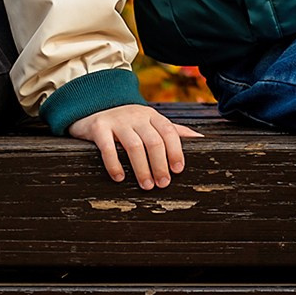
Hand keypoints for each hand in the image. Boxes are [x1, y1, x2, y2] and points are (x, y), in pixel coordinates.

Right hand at [69, 104, 203, 189]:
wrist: (94, 108)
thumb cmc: (128, 122)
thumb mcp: (150, 123)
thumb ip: (173, 131)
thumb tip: (201, 140)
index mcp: (152, 116)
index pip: (169, 131)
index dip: (175, 150)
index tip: (178, 169)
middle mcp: (136, 115)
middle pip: (153, 141)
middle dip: (160, 164)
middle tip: (162, 184)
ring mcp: (117, 120)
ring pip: (134, 145)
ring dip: (142, 168)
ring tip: (146, 185)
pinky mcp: (99, 127)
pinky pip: (107, 147)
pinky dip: (114, 163)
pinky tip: (119, 177)